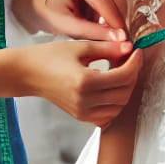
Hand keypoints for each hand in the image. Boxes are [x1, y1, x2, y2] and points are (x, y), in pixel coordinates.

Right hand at [19, 40, 141, 126]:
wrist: (27, 73)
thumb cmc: (50, 57)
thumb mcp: (80, 46)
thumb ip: (108, 48)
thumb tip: (129, 47)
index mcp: (85, 82)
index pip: (123, 77)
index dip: (135, 63)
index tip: (136, 52)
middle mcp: (84, 101)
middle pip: (124, 93)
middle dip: (132, 76)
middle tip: (130, 60)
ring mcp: (82, 112)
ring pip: (119, 107)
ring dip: (125, 90)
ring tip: (120, 73)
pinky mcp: (80, 116)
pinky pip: (107, 116)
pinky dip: (114, 104)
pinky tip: (110, 89)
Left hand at [32, 0, 130, 41]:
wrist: (54, 4)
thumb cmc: (57, 14)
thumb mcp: (67, 26)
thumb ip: (91, 32)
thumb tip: (118, 37)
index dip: (111, 15)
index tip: (120, 33)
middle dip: (117, 15)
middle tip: (121, 34)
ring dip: (120, 11)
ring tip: (115, 28)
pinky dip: (120, 7)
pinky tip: (114, 19)